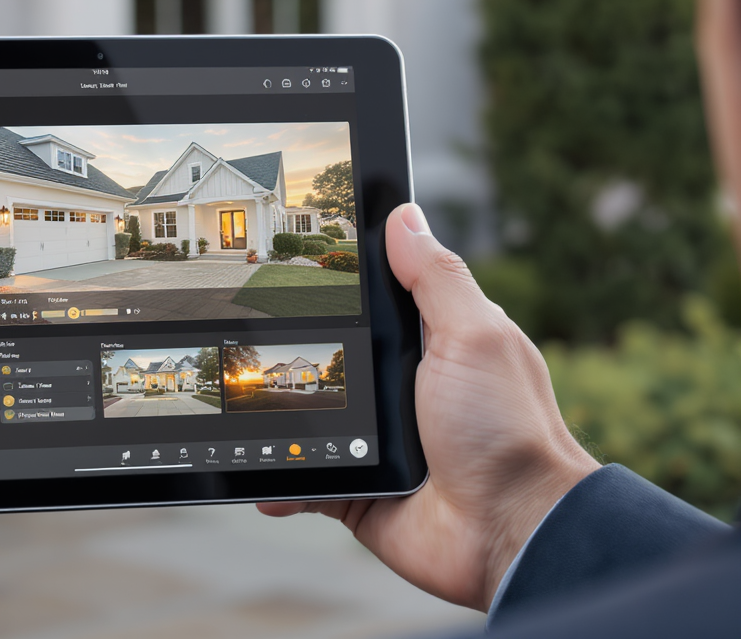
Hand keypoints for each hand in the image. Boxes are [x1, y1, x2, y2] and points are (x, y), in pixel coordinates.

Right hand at [257, 204, 599, 611]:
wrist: (510, 532)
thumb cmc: (509, 432)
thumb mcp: (473, 336)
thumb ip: (436, 279)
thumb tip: (403, 215)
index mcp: (433, 344)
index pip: (378, 299)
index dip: (340, 280)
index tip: (289, 259)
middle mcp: (402, 390)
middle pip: (333, 356)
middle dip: (293, 350)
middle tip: (246, 332)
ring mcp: (377, 441)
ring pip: (308, 418)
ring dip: (276, 418)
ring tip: (237, 405)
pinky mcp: (358, 490)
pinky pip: (303, 479)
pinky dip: (278, 480)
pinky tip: (259, 472)